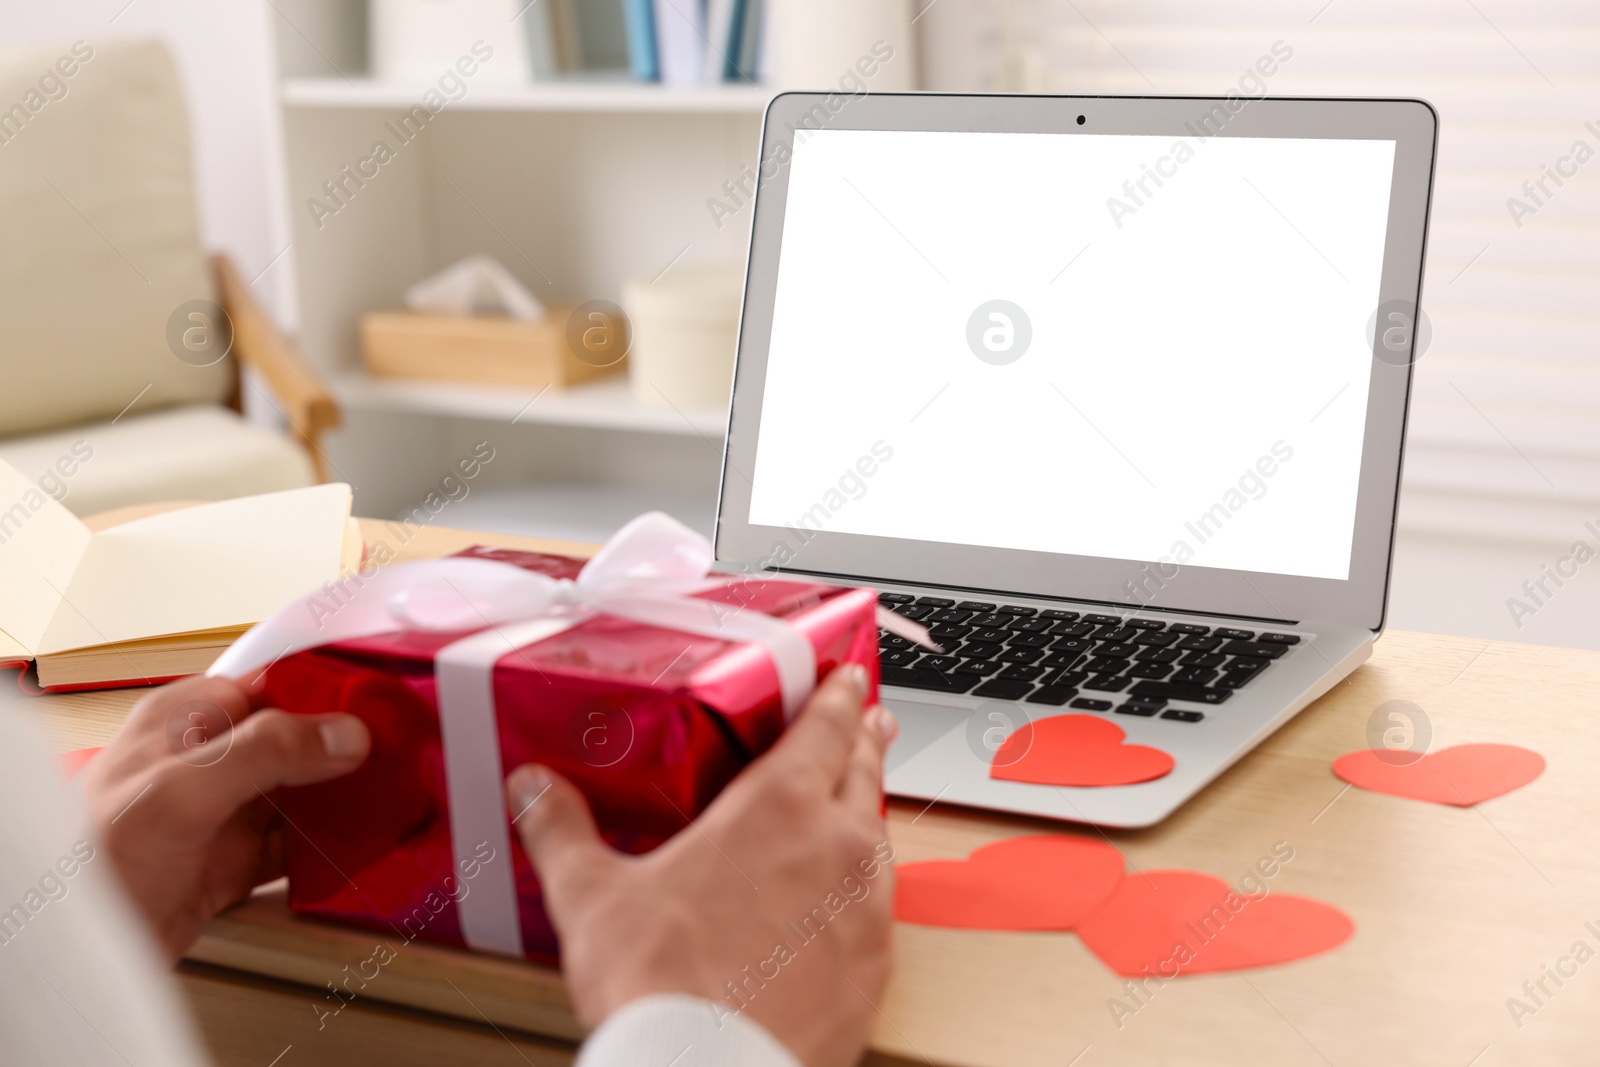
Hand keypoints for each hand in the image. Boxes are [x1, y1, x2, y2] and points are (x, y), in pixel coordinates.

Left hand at [82, 674, 371, 961]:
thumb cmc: (92, 860)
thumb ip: (265, 753)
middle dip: (351, 748)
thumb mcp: (182, 792)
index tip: (386, 702)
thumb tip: (343, 734)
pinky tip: (363, 844)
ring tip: (398, 796)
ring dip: (348, 797)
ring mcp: (224, 812)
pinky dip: (333, 846)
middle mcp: (209, 759)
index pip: (276, 684)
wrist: (72, 948)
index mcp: (187, 719)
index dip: (332, 690)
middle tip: (406, 754)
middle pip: (300, 739)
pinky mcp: (234, 862)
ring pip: (306, 792)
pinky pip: (299, 844)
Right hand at [505, 664, 897, 1066]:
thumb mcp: (593, 897)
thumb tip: (532, 789)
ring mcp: (863, 907)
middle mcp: (836, 846)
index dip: (837, 696)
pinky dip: (870, 882)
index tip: (848, 677)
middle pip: (862, 773)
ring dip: (870, 808)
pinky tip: (851, 895)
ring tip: (861, 800)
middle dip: (865, 741)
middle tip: (870, 721)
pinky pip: (881, 904)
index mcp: (777, 808)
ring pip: (879, 837)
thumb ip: (561, 831)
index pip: (823, 729)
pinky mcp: (875, 965)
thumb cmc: (661, 986)